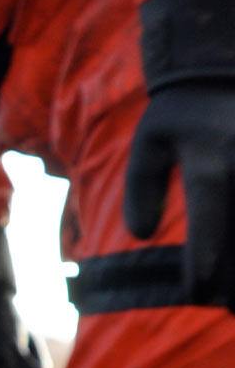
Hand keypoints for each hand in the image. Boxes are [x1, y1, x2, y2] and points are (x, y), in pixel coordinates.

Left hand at [124, 83, 234, 305]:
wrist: (224, 66)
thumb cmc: (183, 110)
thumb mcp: (151, 143)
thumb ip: (141, 188)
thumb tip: (142, 234)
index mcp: (213, 168)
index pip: (210, 237)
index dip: (204, 273)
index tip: (198, 291)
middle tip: (226, 301)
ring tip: (233, 295)